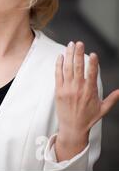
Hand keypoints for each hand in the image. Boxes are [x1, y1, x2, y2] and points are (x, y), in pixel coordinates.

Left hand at [54, 41, 118, 160]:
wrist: (72, 127)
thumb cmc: (88, 118)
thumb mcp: (103, 109)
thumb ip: (112, 98)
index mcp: (90, 91)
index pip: (92, 74)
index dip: (92, 63)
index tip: (93, 54)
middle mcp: (78, 88)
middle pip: (78, 67)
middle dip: (78, 53)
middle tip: (79, 43)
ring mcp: (67, 89)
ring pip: (67, 68)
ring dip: (68, 55)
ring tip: (70, 45)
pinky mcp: (58, 90)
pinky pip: (57, 75)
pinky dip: (58, 64)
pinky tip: (60, 56)